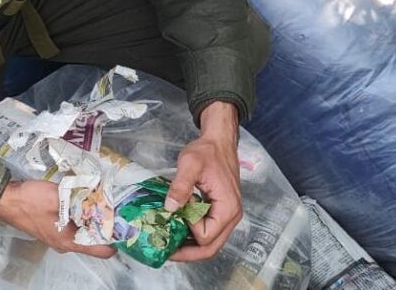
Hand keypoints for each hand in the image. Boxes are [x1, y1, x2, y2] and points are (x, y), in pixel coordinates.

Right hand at [0, 180, 115, 258]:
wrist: (5, 199)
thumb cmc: (30, 201)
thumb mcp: (57, 196)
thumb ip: (80, 199)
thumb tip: (100, 195)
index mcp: (69, 241)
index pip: (103, 250)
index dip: (116, 237)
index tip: (124, 220)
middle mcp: (66, 243)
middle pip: (94, 239)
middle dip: (105, 222)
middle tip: (114, 203)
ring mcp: (59, 236)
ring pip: (84, 230)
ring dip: (92, 216)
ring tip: (100, 197)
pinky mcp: (53, 227)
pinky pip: (73, 224)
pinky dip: (80, 213)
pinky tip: (82, 197)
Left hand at [167, 101, 241, 261]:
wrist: (219, 142)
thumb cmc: (207, 151)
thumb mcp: (190, 164)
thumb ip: (181, 186)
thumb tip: (170, 208)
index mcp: (227, 208)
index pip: (206, 235)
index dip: (188, 228)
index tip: (176, 210)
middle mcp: (231, 217)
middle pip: (211, 247)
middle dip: (187, 253)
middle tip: (164, 252)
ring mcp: (227, 216)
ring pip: (210, 242)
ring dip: (190, 246)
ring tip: (168, 244)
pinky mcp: (221, 212)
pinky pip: (209, 231)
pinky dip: (193, 235)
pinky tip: (178, 230)